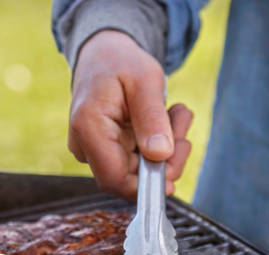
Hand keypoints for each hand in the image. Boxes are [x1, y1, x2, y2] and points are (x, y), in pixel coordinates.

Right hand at [69, 31, 192, 199]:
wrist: (103, 54)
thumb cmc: (121, 62)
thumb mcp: (145, 80)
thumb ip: (151, 118)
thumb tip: (160, 155)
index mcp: (89, 127)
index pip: (115, 178)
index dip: (146, 185)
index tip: (173, 172)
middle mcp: (85, 145)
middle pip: (129, 178)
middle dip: (165, 160)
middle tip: (182, 121)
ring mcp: (94, 152)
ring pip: (137, 172)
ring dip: (167, 150)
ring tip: (177, 114)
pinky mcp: (106, 153)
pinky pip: (137, 163)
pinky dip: (158, 146)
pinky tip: (167, 119)